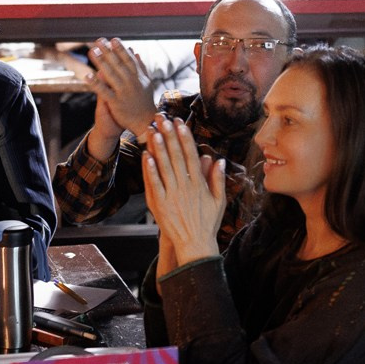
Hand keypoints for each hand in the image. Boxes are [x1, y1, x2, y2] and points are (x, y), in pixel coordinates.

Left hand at [85, 38, 155, 156]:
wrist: (145, 121)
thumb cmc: (145, 101)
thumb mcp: (146, 82)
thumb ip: (141, 67)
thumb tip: (135, 51)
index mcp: (138, 76)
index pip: (128, 59)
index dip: (120, 49)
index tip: (113, 39)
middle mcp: (131, 82)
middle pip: (118, 64)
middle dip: (108, 51)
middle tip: (98, 41)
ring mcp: (123, 92)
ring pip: (110, 74)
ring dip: (100, 62)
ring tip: (92, 51)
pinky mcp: (116, 103)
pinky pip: (104, 91)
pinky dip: (96, 83)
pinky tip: (87, 75)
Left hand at [142, 118, 224, 267]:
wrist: (195, 245)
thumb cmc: (207, 223)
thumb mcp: (218, 201)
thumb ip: (218, 179)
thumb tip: (218, 159)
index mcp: (199, 183)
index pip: (191, 154)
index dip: (185, 137)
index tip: (180, 122)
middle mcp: (185, 186)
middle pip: (176, 156)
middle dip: (169, 135)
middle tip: (163, 118)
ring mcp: (171, 195)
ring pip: (164, 166)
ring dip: (158, 147)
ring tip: (154, 130)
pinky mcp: (159, 204)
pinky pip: (154, 184)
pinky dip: (150, 170)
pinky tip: (146, 156)